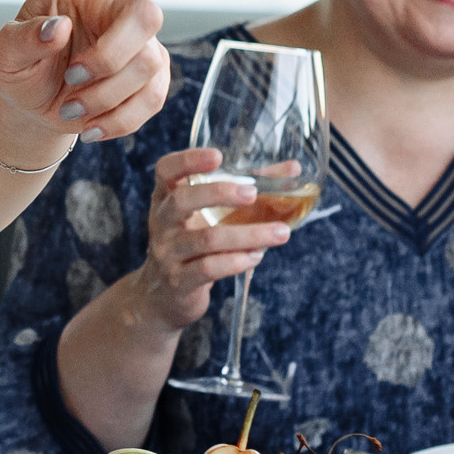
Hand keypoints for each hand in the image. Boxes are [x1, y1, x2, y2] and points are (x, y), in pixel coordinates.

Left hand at [0, 0, 209, 155]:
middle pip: (148, 15)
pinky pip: (152, 100)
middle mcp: (121, 5)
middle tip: (69, 80)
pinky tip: (90, 126)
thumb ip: (24, 37)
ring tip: (68, 108)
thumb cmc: (19, 65)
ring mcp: (142, 44)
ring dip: (102, 97)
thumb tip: (59, 30)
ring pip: (147, 66)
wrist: (29, 107)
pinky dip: (117, 120)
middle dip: (109, 57)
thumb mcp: (5, 51)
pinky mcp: (151, 81)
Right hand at [132, 146, 292, 334]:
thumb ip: (247, 189)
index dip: (187, 160)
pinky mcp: (179, 281)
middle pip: (182, 201)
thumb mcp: (207, 215)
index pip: (165, 171)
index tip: (217, 156)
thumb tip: (292, 168)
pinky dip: (237, 261)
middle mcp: (162, 223)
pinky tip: (257, 256)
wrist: (161, 297)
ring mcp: (168, 253)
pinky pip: (209, 268)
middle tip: (253, 194)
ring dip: (248, 235)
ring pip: (206, 238)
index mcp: (166, 199)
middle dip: (219, 194)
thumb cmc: (191, 245)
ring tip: (280, 233)